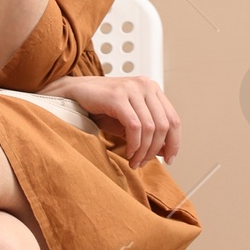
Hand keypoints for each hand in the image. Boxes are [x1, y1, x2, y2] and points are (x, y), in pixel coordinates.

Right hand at [44, 73, 179, 169]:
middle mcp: (146, 86)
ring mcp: (132, 89)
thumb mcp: (131, 120)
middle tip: (143, 163)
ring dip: (143, 151)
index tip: (169, 159)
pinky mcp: (118, 96)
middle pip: (164, 125)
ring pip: (150, 128)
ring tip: (134, 161)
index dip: (174, 142)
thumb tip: (166, 151)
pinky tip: (128, 152)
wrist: (75, 95)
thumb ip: (149, 132)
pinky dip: (134, 144)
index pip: (173, 119)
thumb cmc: (102, 108)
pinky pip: (135, 127)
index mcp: (152, 89)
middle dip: (155, 150)